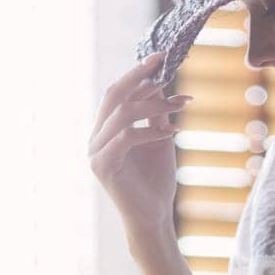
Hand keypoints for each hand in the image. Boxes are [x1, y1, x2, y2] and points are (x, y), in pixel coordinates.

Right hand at [88, 50, 193, 236]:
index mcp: (105, 129)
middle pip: (114, 95)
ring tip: (179, 105)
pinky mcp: (102, 166)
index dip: (137, 72)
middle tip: (166, 67)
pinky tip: (171, 132)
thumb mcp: (159, 139)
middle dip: (141, 78)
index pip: (117, 92)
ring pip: (122, 113)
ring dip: (154, 105)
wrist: (153, 217)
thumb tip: (159, 82)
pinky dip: (150, 130)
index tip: (162, 58)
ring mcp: (95, 152)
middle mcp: (95, 138)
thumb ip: (155, 114)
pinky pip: (126, 137)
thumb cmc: (156, 182)